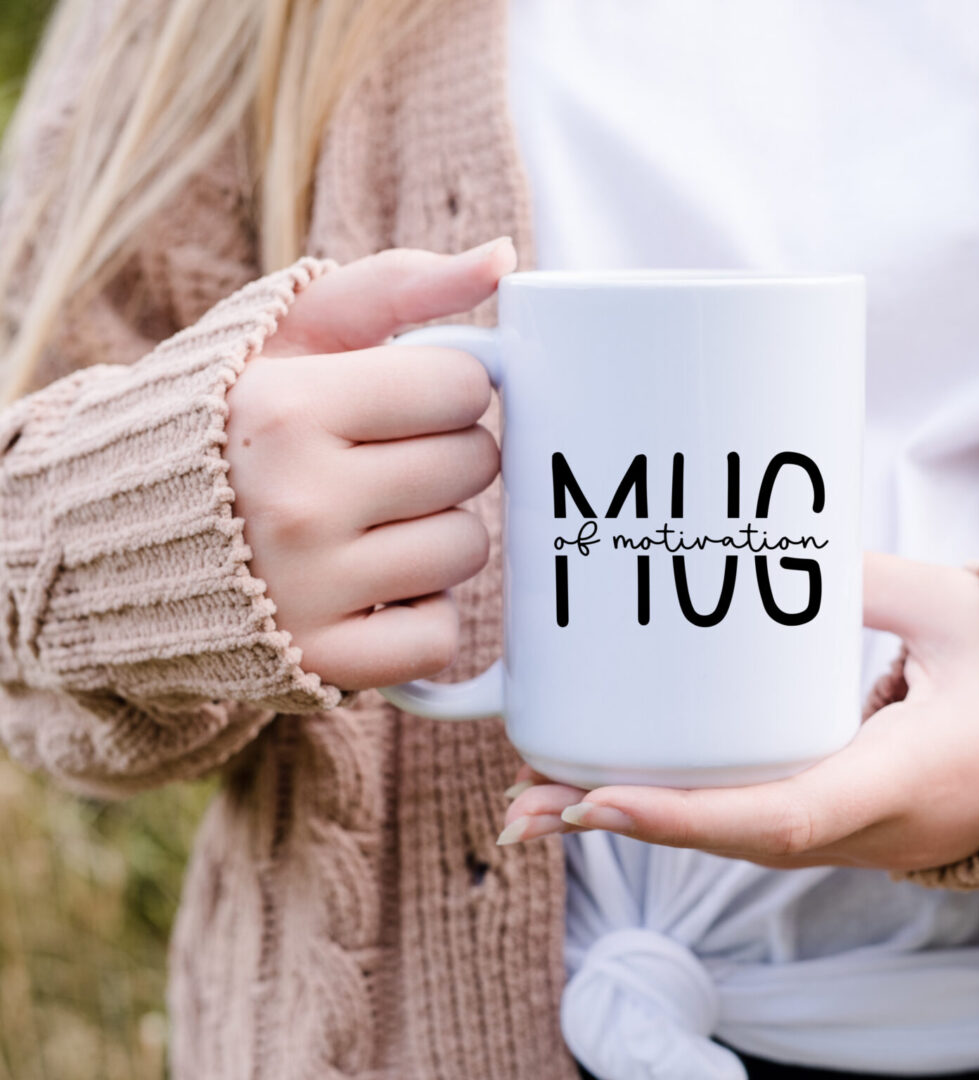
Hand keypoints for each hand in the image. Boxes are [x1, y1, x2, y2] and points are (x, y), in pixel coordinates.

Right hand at [224, 240, 515, 689]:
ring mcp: (308, 592)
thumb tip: (504, 259)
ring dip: (440, 532)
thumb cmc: (237, 420)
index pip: (461, 386)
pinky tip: (373, 586)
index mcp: (287, 410)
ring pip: (468, 547)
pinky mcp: (320, 661)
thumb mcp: (293, 334)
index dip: (444, 389)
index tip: (403, 401)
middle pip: (475, 464)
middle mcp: (295, 502)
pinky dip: (421, 613)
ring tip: (376, 521)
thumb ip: (399, 286)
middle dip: (448, 455)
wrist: (133, 538)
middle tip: (386, 460)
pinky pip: (439, 636)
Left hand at [500, 554, 978, 873]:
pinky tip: (618, 789)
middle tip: (526, 799)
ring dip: (639, 824)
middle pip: (730, 839)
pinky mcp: (841, 818)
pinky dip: (679, 814)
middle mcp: (871, 826)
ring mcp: (854, 834)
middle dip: (626, 823)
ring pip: (731, 841)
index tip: (597, 801)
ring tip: (541, 799)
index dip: (686, 813)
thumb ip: (863, 576)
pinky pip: (750, 825)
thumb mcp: (952, 605)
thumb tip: (765, 541)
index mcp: (906, 777)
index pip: (783, 814)